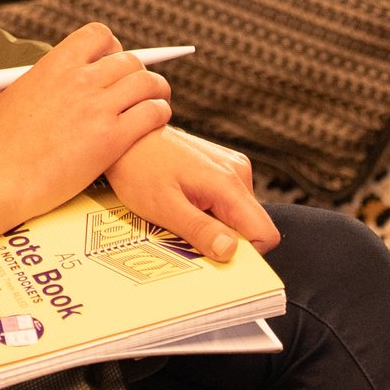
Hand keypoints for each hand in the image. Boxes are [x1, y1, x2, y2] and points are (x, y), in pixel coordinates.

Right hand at [0, 23, 172, 232]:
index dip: (112, 46)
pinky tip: (157, 119)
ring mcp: (97, 108)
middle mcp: (78, 80)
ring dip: (158, 90)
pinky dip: (159, 113)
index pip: (98, 35)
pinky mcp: (111, 138)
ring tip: (159, 99)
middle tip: (142, 86)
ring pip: (147, 84)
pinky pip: (152, 113)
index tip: (113, 60)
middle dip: (139, 71)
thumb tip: (60, 76)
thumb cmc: (0, 141)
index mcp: (54, 65)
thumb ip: (45, 79)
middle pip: (128, 60)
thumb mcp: (17, 93)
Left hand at [104, 125, 279, 263]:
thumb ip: (199, 229)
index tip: (214, 254)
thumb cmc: (138, 168)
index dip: (245, 253)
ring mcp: (231, 166)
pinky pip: (227, 201)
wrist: (125, 134)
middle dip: (223, 239)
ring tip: (179, 213)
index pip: (265, 233)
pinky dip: (208, 210)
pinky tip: (182, 201)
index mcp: (228, 183)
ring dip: (213, 224)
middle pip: (250, 226)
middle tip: (186, 233)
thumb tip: (230, 251)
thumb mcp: (164, 207)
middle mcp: (237, 171)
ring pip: (238, 215)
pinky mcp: (222, 166)